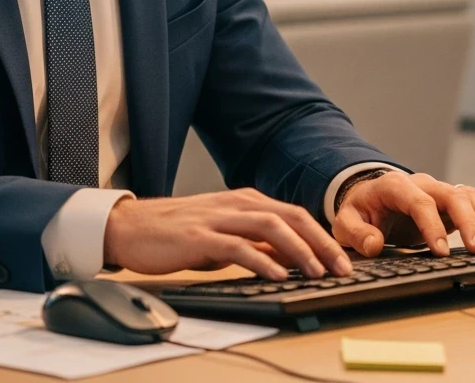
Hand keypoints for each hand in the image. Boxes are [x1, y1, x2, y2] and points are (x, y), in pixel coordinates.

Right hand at [103, 189, 355, 281]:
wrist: (130, 227)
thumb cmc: (176, 233)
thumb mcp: (222, 234)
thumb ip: (253, 241)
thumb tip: (288, 257)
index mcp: (243, 201)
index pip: (293, 213)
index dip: (322, 236)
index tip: (343, 260)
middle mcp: (235, 204)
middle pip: (289, 215)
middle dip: (321, 241)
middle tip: (342, 267)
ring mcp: (217, 217)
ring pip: (268, 225)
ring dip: (298, 249)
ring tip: (316, 271)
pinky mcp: (199, 235)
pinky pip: (237, 245)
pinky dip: (261, 259)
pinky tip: (277, 273)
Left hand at [331, 171, 474, 257]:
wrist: (367, 198)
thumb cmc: (359, 211)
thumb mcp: (346, 222)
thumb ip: (356, 233)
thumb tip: (374, 244)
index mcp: (394, 186)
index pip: (418, 201)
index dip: (431, 225)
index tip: (441, 252)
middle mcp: (421, 184)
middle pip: (451, 195)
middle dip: (467, 222)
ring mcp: (438, 192)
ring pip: (468, 196)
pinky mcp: (451, 204)